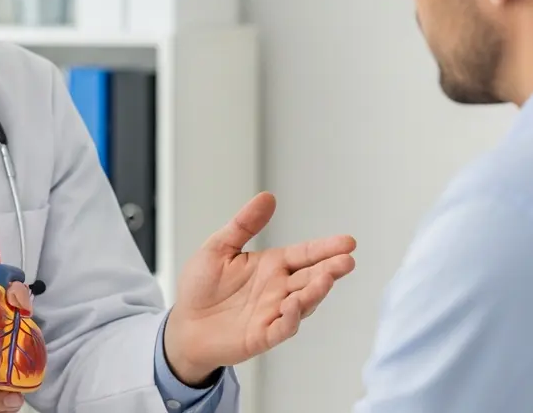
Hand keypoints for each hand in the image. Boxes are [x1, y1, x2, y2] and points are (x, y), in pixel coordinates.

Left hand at [164, 192, 356, 384]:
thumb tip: (267, 197)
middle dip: (331, 269)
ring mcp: (273, 313)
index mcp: (271, 266)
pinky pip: (282, 328)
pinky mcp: (262, 335)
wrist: (183, 324)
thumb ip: (244, 224)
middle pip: (311, 277)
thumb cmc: (201, 286)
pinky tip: (294, 305)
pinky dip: (290, 318)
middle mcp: (278, 289)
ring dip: (315, 292)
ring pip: (303, 302)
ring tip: (326, 278)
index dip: (325, 248)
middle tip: (347, 260)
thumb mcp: (219, 247)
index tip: (348, 242)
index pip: (304, 254)